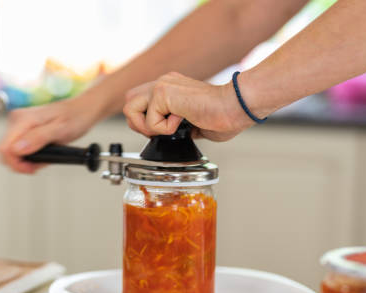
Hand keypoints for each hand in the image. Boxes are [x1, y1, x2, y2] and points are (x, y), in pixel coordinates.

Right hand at [0, 96, 101, 173]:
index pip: (5, 148)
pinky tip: (44, 153)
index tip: (31, 168)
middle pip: (5, 151)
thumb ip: (38, 139)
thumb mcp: (60, 130)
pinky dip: (30, 155)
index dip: (16, 163)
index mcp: (23, 119)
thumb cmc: (75, 117)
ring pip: (12, 151)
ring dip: (26, 160)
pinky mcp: (23, 129)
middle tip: (39, 165)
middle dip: (20, 163)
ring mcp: (19, 124)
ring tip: (46, 157)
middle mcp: (17, 120)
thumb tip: (18, 149)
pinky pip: (19, 148)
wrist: (82, 110)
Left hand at [123, 72, 255, 140]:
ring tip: (168, 129)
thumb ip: (180, 127)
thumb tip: (177, 136)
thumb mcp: (196, 124)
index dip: (144, 123)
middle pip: (128, 103)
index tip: (164, 132)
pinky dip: (163, 130)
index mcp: (170, 88)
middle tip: (160, 133)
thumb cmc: (226, 115)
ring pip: (130, 109)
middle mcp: (163, 83)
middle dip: (138, 124)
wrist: (236, 107)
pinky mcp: (163, 93)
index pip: (139, 103)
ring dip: (146, 127)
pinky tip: (182, 122)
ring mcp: (161, 85)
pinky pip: (149, 120)